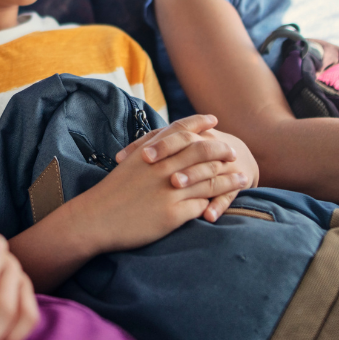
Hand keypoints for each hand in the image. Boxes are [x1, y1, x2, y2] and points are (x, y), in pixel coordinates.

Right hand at [79, 113, 250, 250]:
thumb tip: (167, 147)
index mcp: (150, 152)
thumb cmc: (111, 193)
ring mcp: (168, 190)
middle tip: (233, 152)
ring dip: (229, 179)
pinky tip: (223, 203)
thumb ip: (150, 153)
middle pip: (201, 151)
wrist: (94, 219)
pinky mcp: (171, 214)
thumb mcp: (129, 164)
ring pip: (209, 179)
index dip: (199, 123)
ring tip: (243, 178)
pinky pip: (201, 205)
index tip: (213, 120)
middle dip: (222, 150)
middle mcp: (162, 167)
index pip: (180, 130)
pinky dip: (214, 203)